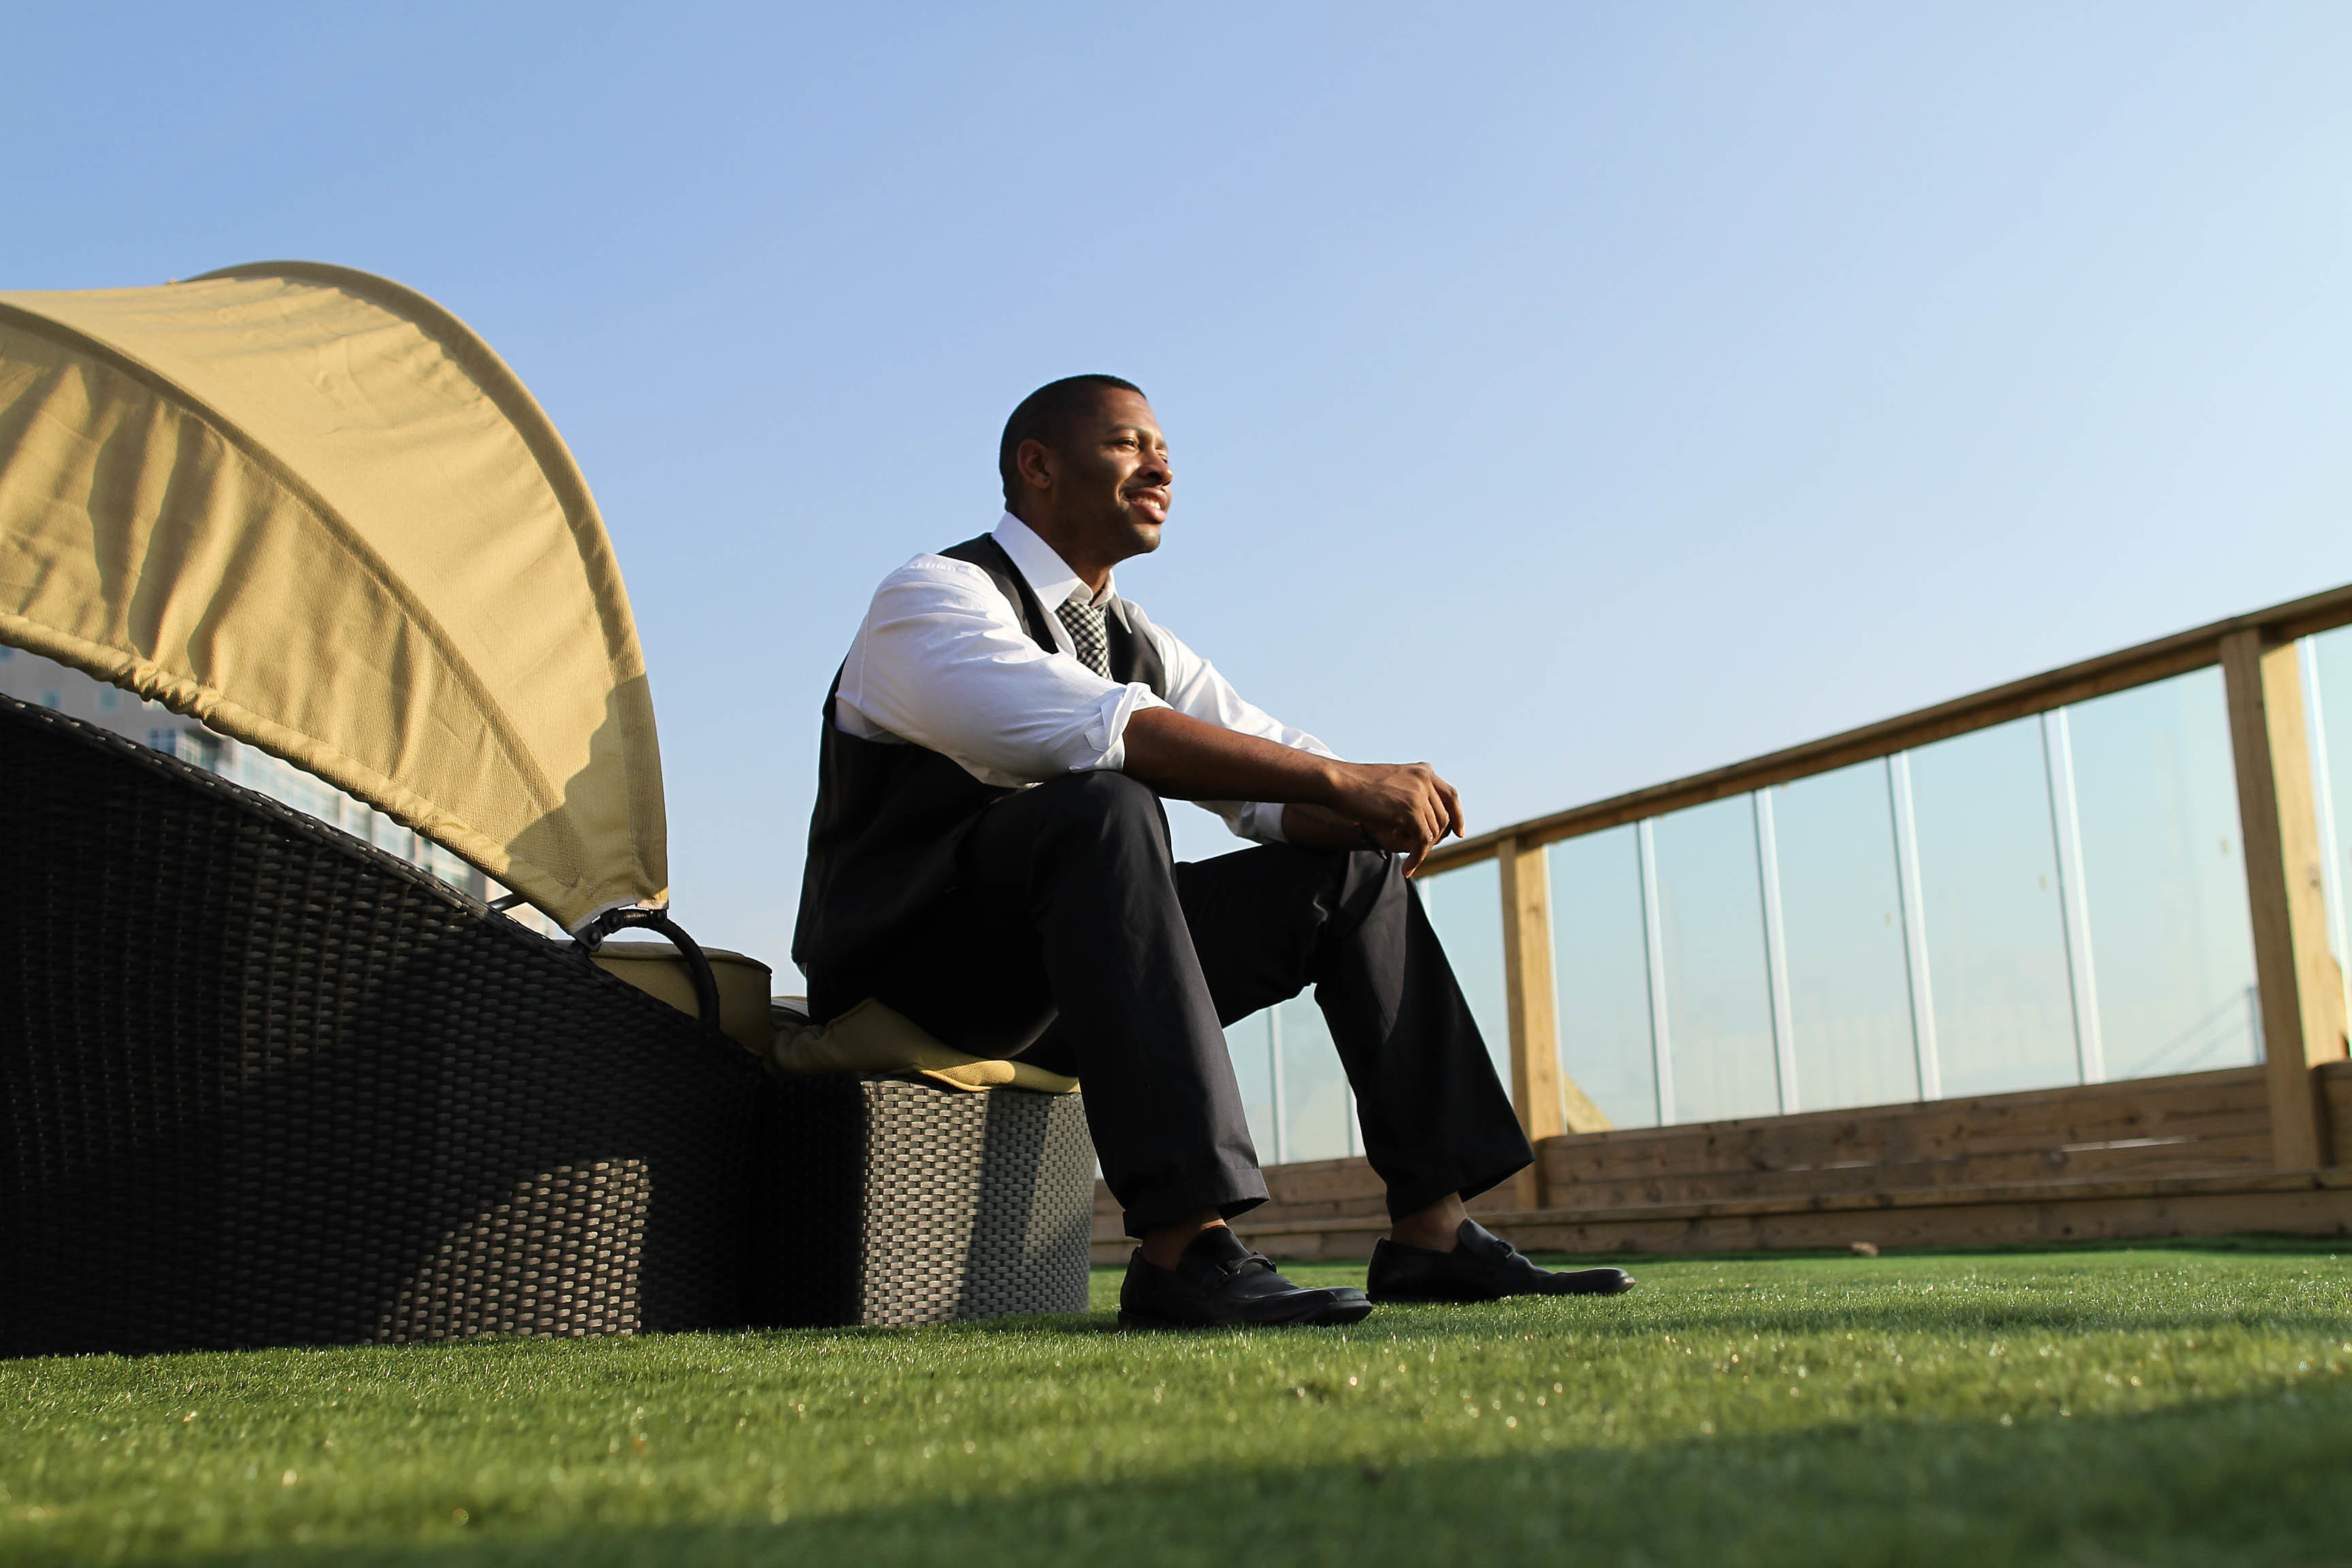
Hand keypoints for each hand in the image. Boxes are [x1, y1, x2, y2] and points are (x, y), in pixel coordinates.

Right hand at [1322, 761, 1464, 874]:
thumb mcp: (1391, 785)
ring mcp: (1420, 794)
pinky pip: (1423, 841)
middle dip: (1435, 839)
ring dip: (1422, 851)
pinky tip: (1406, 867)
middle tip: (1419, 854)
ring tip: (1407, 861)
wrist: (1338, 783)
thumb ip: (1410, 796)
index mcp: (1423, 771)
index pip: (1451, 796)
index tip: (1459, 833)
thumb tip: (1425, 823)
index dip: (1457, 816)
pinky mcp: (1411, 810)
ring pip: (1434, 832)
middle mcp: (1425, 779)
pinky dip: (1417, 858)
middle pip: (1444, 818)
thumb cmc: (1356, 787)